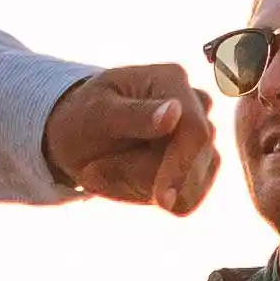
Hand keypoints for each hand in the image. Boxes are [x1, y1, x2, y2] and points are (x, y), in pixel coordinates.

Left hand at [42, 63, 215, 209]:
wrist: (79, 136)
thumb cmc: (83, 116)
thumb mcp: (97, 113)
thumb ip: (135, 115)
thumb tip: (175, 112)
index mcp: (172, 80)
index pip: (195, 131)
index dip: (182, 167)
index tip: (161, 200)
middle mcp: (196, 107)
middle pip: (192, 163)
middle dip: (140, 176)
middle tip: (92, 169)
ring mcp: (200, 140)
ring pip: (189, 187)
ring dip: (141, 188)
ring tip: (105, 170)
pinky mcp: (198, 168)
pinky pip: (185, 200)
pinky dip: (148, 197)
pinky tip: (123, 179)